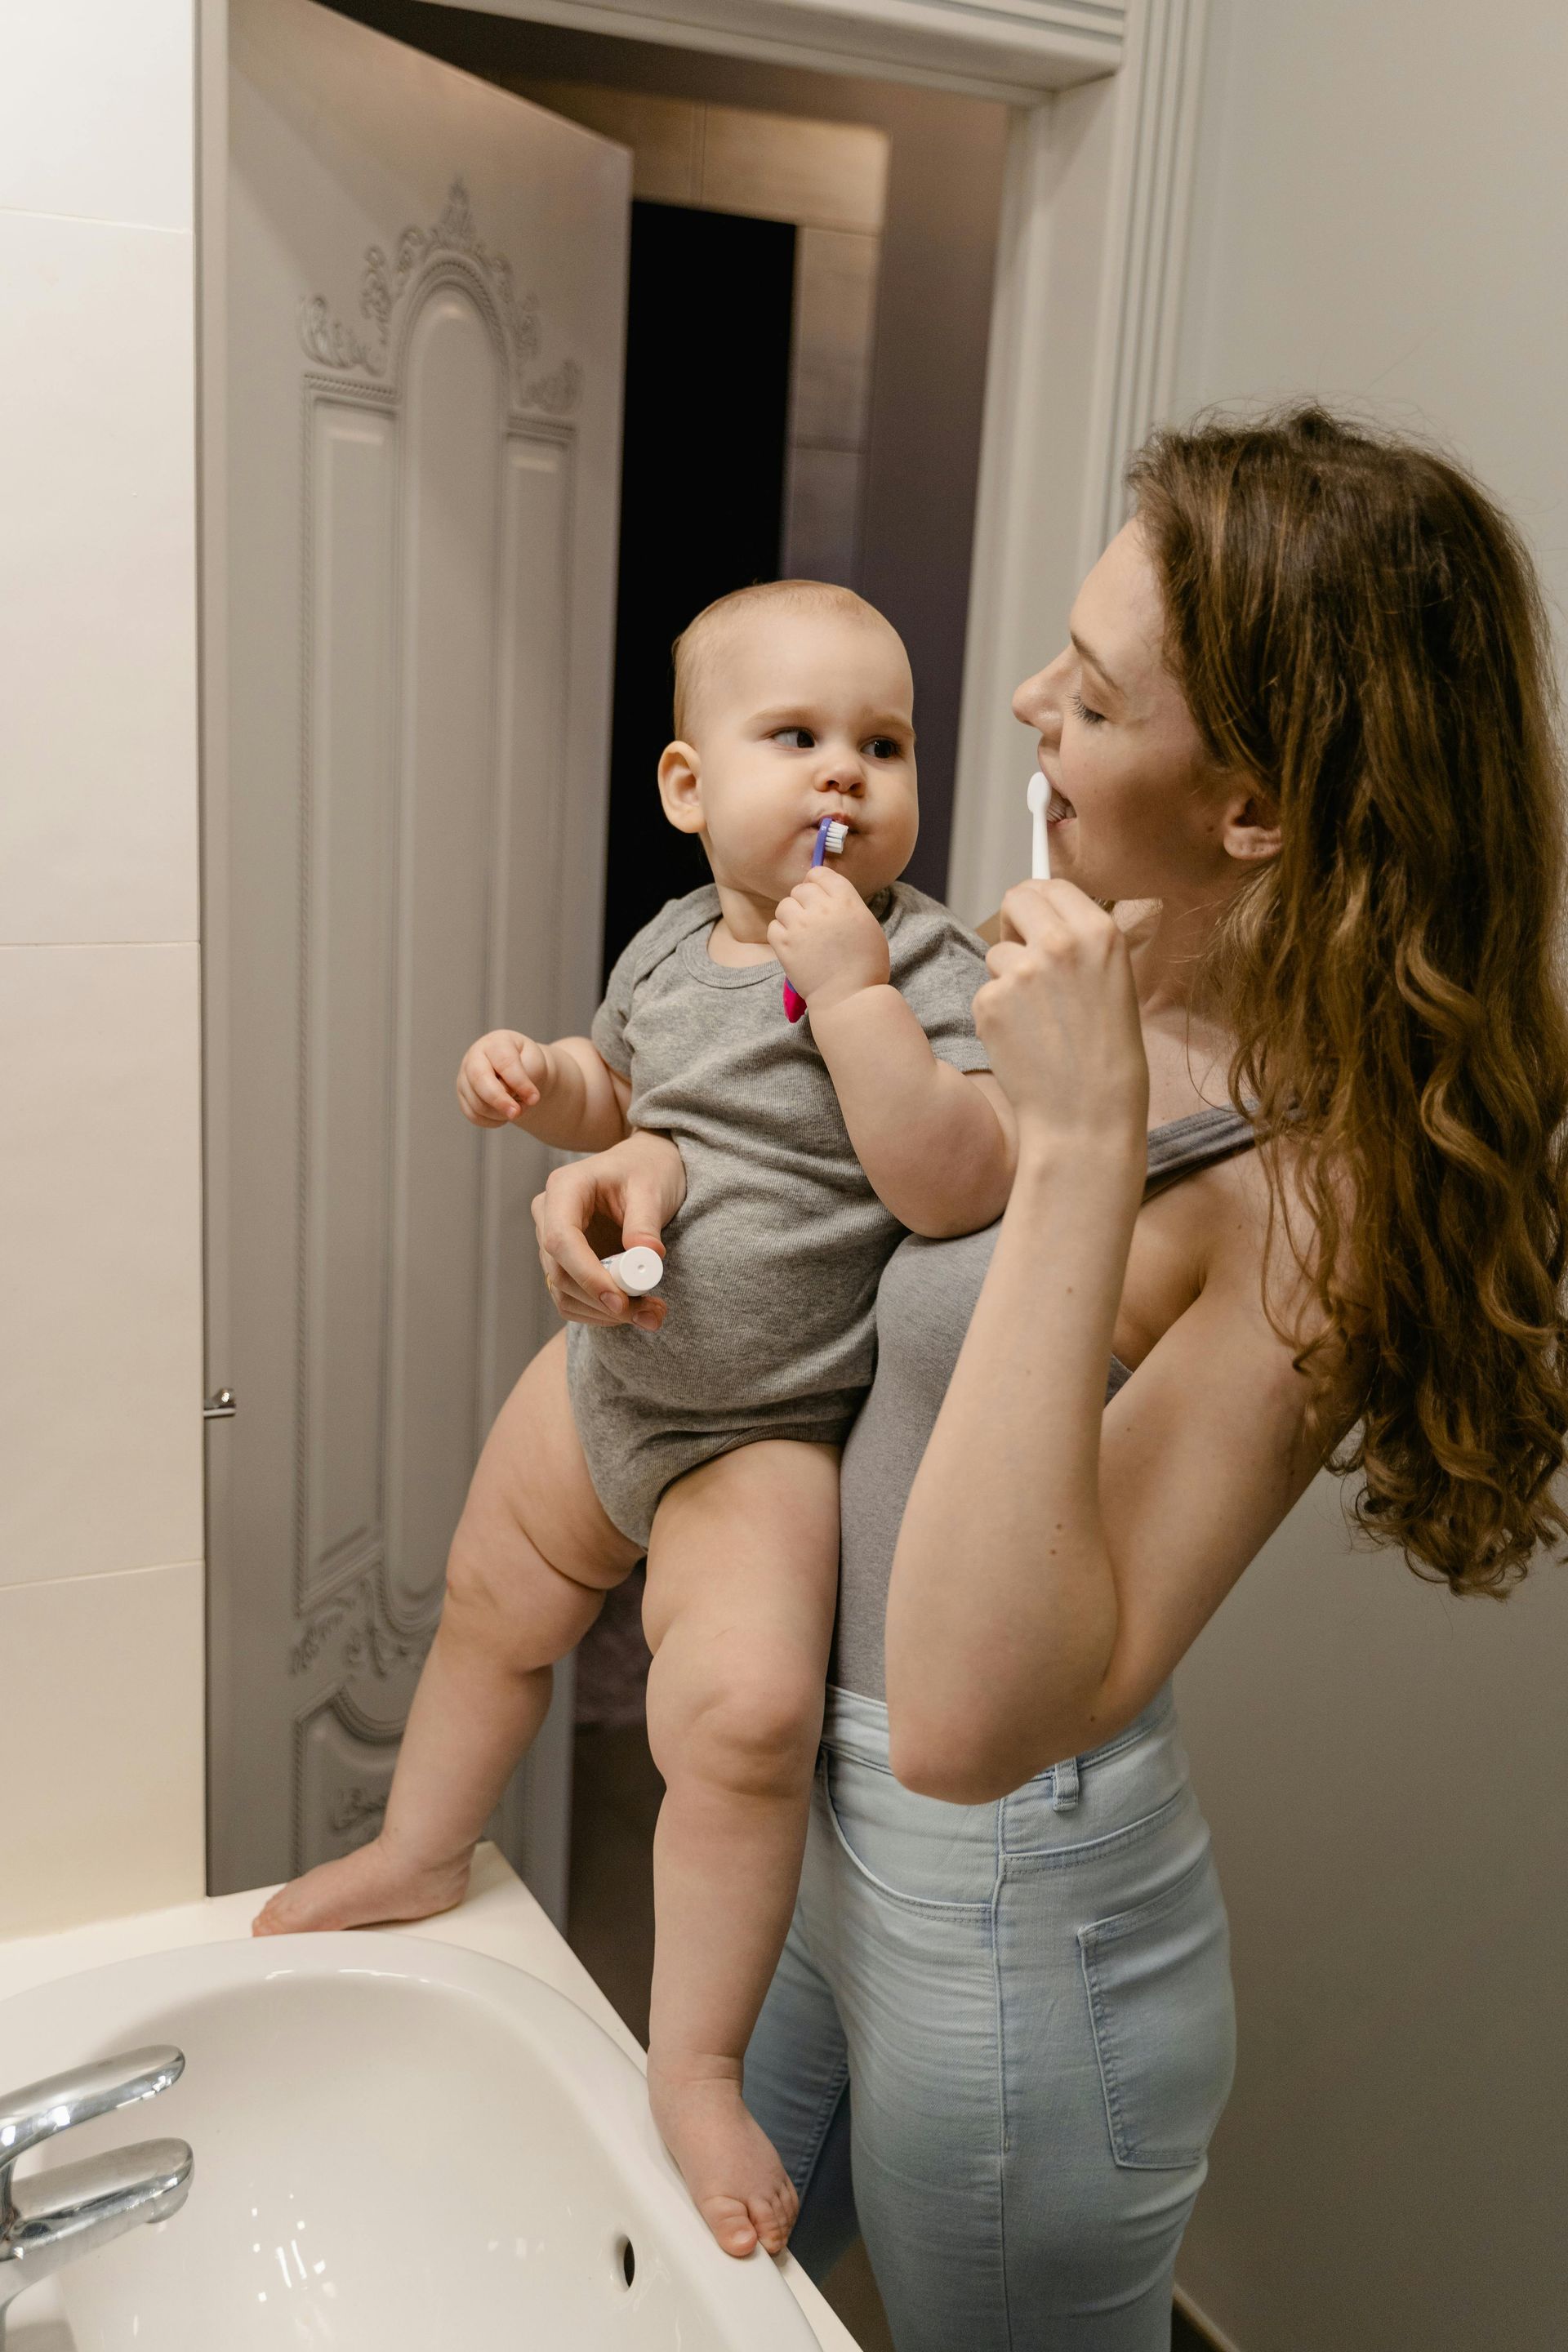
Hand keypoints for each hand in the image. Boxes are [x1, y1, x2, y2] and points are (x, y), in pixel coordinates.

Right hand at [457, 1030, 550, 1125]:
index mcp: (495, 1043)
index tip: (534, 1098)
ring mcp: (465, 1077)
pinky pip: (474, 1115)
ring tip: (518, 1107)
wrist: (523, 1072)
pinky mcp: (463, 1096)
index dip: (519, 1082)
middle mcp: (474, 1057)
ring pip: (477, 1103)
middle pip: (480, 1080)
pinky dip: (493, 1120)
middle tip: (516, 1113)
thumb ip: (524, 1077)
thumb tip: (507, 1096)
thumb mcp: (535, 1064)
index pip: (504, 1062)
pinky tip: (505, 1113)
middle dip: (499, 1100)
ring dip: (501, 1112)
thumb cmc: (529, 1065)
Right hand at [532, 1130, 687, 1332]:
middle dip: (602, 1301)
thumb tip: (647, 1258)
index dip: (587, 1275)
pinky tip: (634, 1309)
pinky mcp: (565, 1262)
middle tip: (650, 1313)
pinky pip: (572, 1298)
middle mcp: (548, 1215)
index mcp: (564, 1188)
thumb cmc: (646, 1169)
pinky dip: (601, 1313)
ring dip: (604, 1313)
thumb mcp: (651, 1189)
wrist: (644, 1167)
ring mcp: (552, 1242)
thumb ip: (645, 1223)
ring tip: (651, 1313)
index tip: (620, 1301)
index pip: (561, 1240)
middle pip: (560, 1272)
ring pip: (563, 1292)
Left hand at [768, 866, 890, 1012]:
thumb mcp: (867, 924)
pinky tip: (793, 944)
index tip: (819, 894)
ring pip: (784, 906)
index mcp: (846, 900)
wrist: (850, 997)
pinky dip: (781, 933)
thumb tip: (828, 894)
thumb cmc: (866, 965)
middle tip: (812, 919)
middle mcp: (822, 908)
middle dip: (804, 901)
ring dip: (791, 916)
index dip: (817, 882)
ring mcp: (800, 926)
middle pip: (800, 889)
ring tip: (802, 933)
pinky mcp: (784, 945)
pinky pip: (773, 926)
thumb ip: (847, 904)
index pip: (820, 873)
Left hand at [972, 881, 1148, 1157]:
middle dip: (1014, 923)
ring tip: (1038, 1021)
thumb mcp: (1114, 982)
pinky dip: (997, 1015)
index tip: (1034, 921)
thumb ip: (1081, 944)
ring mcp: (1022, 972)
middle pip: (1017, 898)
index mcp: (1100, 932)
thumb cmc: (1107, 1056)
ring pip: (997, 953)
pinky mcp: (991, 1002)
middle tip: (1025, 957)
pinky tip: (1023, 1041)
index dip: (1039, 904)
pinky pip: (984, 992)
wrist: (1088, 1116)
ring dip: (1007, 979)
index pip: (1052, 885)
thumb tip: (1042, 915)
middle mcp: (1060, 943)